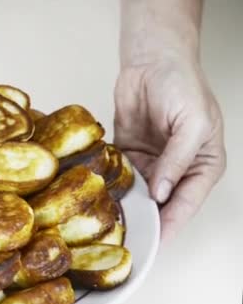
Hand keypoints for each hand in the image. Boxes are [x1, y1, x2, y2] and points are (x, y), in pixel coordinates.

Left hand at [114, 56, 225, 242]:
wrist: (152, 60)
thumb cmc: (183, 85)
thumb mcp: (193, 123)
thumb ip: (178, 160)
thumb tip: (164, 192)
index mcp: (203, 166)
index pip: (186, 203)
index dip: (171, 224)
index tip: (155, 243)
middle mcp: (177, 169)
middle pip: (162, 204)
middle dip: (147, 221)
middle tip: (126, 240)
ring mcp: (152, 162)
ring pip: (140, 193)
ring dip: (127, 207)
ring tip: (110, 226)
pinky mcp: (129, 152)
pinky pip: (121, 176)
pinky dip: (113, 187)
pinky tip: (101, 200)